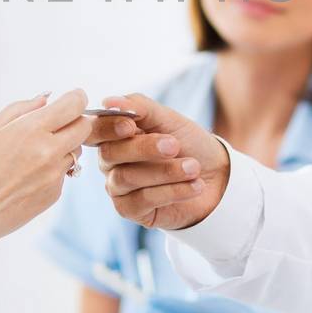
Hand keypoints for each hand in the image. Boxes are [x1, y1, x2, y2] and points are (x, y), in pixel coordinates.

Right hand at [0, 90, 91, 247]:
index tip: (69, 100)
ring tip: (33, 154)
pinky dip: (53, 169)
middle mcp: (48, 152)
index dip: (75, 98)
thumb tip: (45, 99)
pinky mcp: (53, 195)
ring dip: (64, 147)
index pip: (75, 104)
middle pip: (85, 127)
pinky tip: (27, 176)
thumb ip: (19, 111)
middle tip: (55, 125)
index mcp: (30, 130)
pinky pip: (63, 173)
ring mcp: (53, 176)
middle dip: (74, 121)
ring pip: (76, 151)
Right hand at [86, 92, 229, 228]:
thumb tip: (108, 102)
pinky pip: (142, 200)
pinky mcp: (130, 210)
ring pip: (126, 178)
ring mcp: (117, 188)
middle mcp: (110, 162)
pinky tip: (195, 185)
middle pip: (109, 153)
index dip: (108, 128)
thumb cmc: (187, 143)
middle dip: (144, 148)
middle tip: (174, 145)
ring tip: (193, 167)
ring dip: (164, 171)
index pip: (95, 131)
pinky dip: (172, 190)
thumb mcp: (167, 118)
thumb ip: (140, 107)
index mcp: (113, 136)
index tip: (131, 125)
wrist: (216, 175)